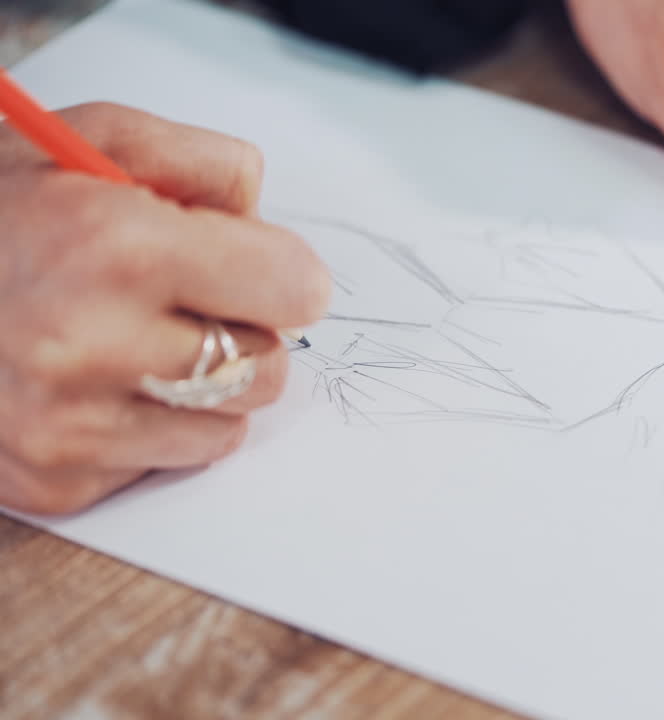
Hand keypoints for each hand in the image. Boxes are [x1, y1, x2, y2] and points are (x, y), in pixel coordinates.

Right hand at [0, 103, 330, 514]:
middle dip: (243, 331)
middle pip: (268, 367)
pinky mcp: (53, 482)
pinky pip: (164, 463)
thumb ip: (198, 162)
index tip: (257, 266)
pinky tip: (93, 385)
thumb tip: (265, 219)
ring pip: (226, 427)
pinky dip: (148, 429)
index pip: (292, 289)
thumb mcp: (84, 140)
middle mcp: (88, 346)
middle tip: (181, 303)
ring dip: (201, 388)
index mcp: (111, 248)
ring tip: (132, 342)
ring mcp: (66, 427)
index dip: (282, 272)